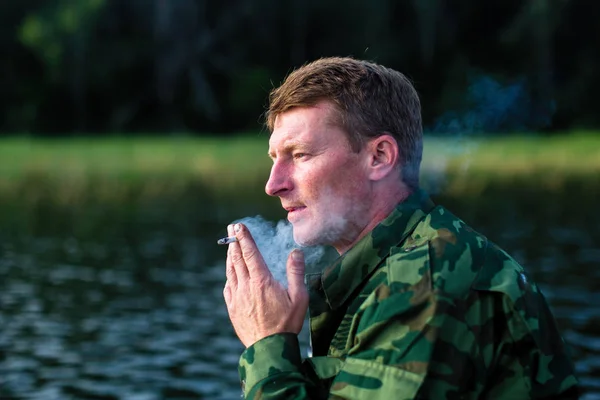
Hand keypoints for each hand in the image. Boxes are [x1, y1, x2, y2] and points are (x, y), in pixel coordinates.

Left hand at [223, 223, 308, 347]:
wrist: (269, 348)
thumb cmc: (287, 323)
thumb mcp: (299, 297)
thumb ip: (296, 273)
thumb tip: (295, 252)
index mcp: (262, 281)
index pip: (250, 253)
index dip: (244, 238)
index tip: (239, 225)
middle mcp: (246, 287)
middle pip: (237, 259)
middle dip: (234, 241)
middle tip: (231, 228)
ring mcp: (237, 298)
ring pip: (230, 271)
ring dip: (230, 256)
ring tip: (230, 246)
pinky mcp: (232, 308)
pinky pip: (228, 287)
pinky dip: (229, 276)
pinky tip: (231, 274)